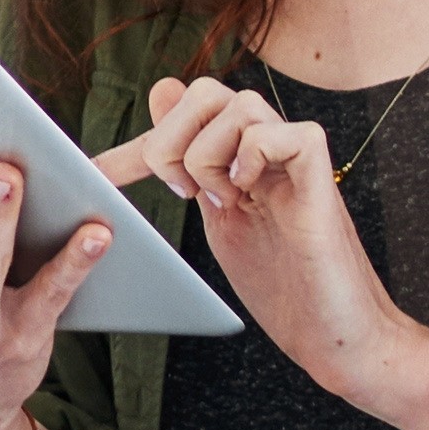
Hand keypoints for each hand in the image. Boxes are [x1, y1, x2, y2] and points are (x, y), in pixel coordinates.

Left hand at [94, 75, 418, 410]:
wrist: (337, 337)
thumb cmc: (285, 289)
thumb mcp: (220, 224)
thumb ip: (192, 169)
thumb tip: (163, 96)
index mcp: (238, 162)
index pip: (180, 121)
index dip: (133, 146)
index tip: (91, 174)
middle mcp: (266, 153)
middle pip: (205, 92)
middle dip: (170, 138)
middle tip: (181, 194)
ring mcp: (295, 163)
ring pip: (239, 105)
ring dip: (209, 154)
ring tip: (223, 200)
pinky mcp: (322, 181)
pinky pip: (285, 132)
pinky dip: (255, 155)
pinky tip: (248, 191)